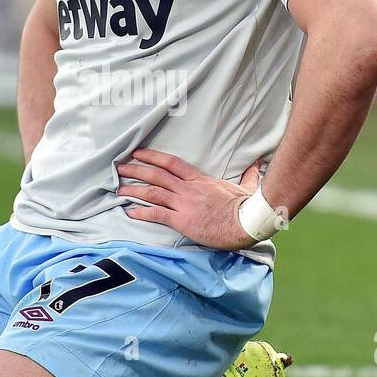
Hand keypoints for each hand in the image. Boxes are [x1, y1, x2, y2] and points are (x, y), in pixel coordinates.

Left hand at [116, 148, 263, 249]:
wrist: (246, 222)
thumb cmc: (246, 207)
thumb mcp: (247, 186)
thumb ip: (249, 174)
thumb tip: (257, 164)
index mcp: (200, 179)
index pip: (171, 163)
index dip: (152, 156)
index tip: (138, 153)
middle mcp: (188, 189)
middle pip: (156, 175)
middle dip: (136, 170)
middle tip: (119, 168)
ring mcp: (184, 204)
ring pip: (153, 192)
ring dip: (134, 190)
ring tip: (119, 190)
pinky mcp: (183, 221)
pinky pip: (157, 215)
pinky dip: (142, 213)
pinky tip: (130, 213)